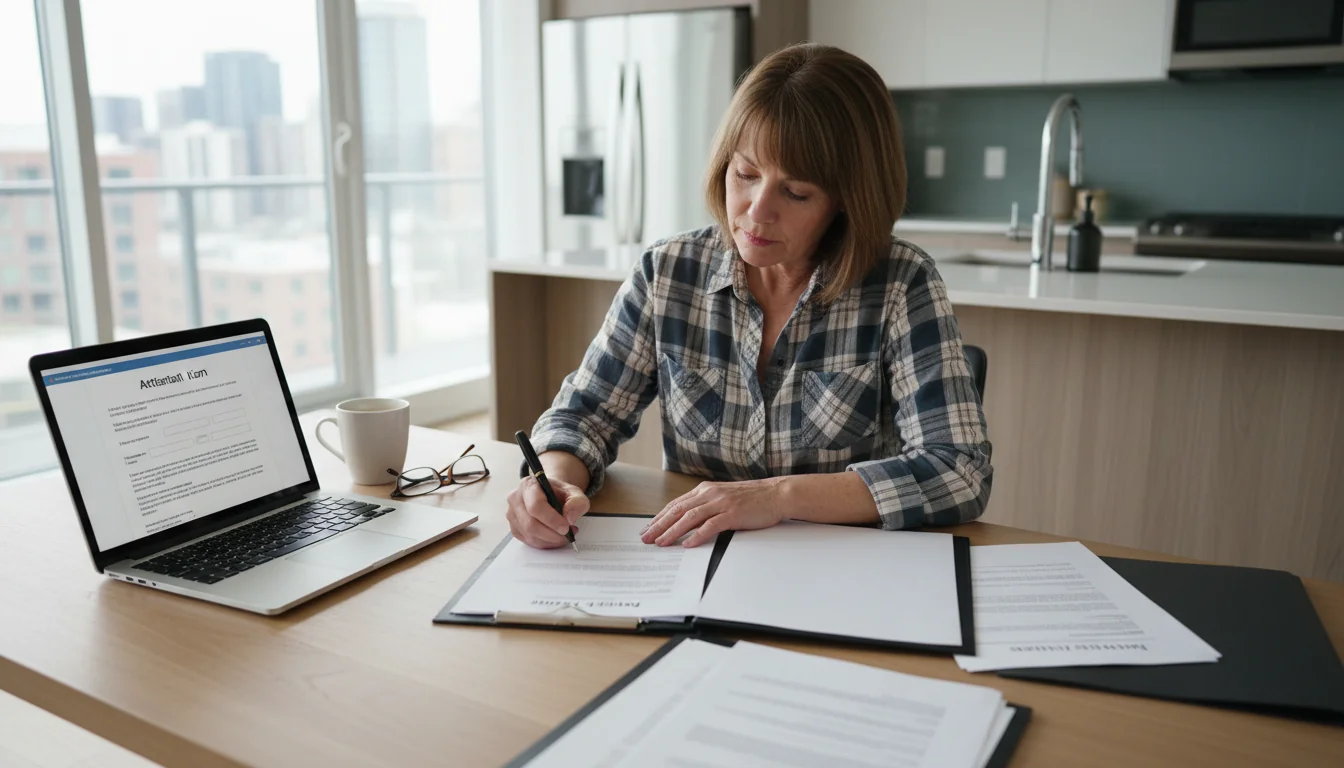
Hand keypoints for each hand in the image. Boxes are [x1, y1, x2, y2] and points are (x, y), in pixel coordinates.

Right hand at [506, 475, 589, 548]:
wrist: (549, 495)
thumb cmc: (559, 493)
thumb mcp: (574, 492)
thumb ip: (577, 502)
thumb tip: (569, 518)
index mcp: (528, 485)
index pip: (536, 505)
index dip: (552, 519)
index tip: (566, 527)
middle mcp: (515, 498)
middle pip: (530, 524)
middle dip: (552, 534)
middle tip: (567, 535)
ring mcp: (512, 515)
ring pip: (530, 535)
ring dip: (550, 540)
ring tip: (564, 535)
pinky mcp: (514, 528)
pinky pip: (528, 541)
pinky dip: (544, 543)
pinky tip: (554, 537)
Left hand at [640, 478, 787, 547]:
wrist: (776, 493)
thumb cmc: (752, 498)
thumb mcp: (724, 497)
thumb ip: (706, 506)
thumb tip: (688, 521)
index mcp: (706, 490)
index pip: (676, 504)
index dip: (660, 517)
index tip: (648, 528)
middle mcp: (710, 494)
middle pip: (678, 510)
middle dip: (660, 525)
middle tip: (647, 538)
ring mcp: (721, 503)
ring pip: (690, 517)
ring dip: (673, 531)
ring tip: (661, 543)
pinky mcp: (732, 514)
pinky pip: (711, 525)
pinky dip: (697, 535)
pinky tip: (688, 544)